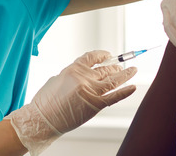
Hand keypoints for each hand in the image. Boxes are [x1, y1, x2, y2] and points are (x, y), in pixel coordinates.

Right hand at [6, 50, 136, 154]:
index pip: (92, 57)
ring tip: (132, 70)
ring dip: (125, 74)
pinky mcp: (95, 105)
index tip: (108, 55)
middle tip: (121, 66)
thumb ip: (73, 75)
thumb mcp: (58, 79)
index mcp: (73, 68)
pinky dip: (125, 91)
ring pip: (113, 80)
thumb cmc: (46, 102)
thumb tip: (84, 75)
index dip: (102, 55)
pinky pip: (114, 96)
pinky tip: (133, 87)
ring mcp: (91, 91)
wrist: (42, 120)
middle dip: (115, 67)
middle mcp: (84, 77)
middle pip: (105, 69)